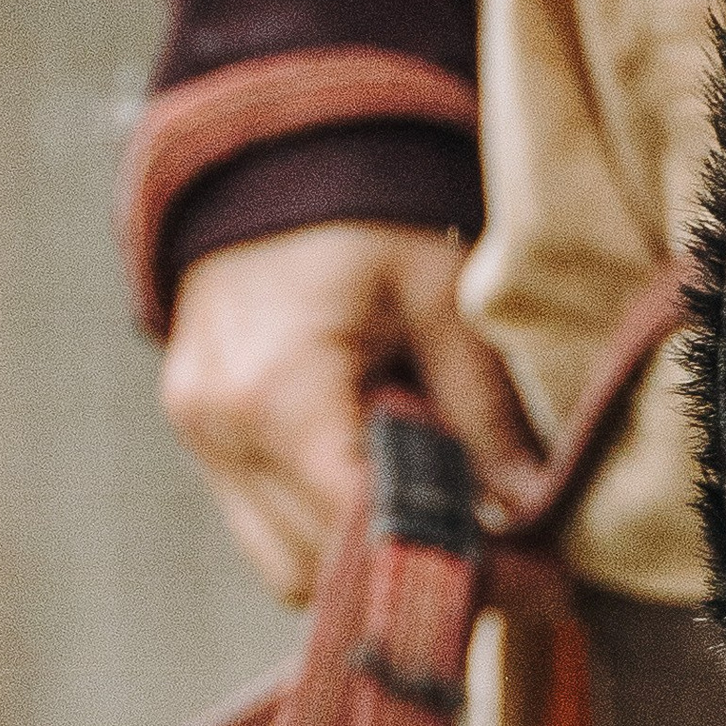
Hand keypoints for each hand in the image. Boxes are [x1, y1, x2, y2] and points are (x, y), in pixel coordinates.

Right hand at [160, 221, 545, 604]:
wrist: (268, 145)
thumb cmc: (361, 206)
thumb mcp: (442, 296)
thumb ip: (484, 412)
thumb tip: (529, 506)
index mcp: (276, 393)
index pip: (359, 532)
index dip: (444, 566)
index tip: (521, 581)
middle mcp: (219, 426)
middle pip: (318, 573)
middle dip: (403, 568)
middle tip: (489, 550)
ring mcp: (197, 431)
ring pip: (285, 566)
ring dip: (358, 554)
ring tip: (424, 498)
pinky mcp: (197, 429)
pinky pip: (264, 523)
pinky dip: (323, 521)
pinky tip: (374, 471)